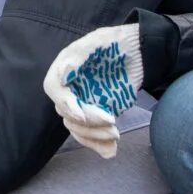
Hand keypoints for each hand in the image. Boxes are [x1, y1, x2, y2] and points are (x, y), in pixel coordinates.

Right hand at [41, 22, 144, 158]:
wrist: (138, 51)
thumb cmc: (114, 41)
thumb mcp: (97, 41)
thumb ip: (78, 57)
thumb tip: (62, 75)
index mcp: (64, 70)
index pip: (54, 90)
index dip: (65, 104)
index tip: (80, 114)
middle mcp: (71, 90)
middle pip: (68, 114)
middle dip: (88, 122)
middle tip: (111, 122)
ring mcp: (85, 103)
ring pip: (78, 128)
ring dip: (94, 137)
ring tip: (116, 135)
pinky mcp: (99, 114)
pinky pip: (92, 135)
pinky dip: (99, 146)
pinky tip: (111, 152)